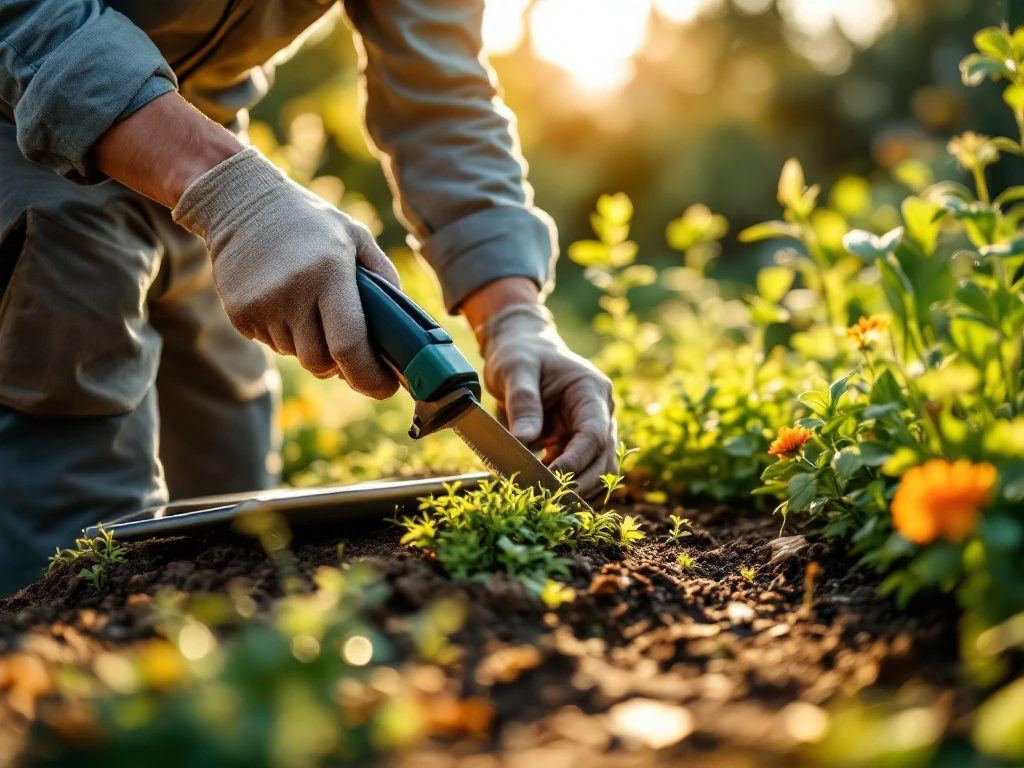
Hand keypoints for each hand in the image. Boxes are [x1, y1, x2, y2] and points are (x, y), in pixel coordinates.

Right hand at [172, 147, 400, 398]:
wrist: (242, 204)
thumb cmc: (310, 223)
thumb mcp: (356, 237)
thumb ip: (384, 278)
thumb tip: (403, 329)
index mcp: (328, 272)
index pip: (349, 345)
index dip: (370, 376)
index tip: (385, 387)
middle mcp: (293, 292)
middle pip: (322, 362)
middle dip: (341, 364)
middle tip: (348, 346)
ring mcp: (262, 306)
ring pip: (298, 356)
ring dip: (312, 345)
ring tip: (310, 306)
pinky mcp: (240, 315)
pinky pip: (274, 346)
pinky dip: (287, 335)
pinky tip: (285, 302)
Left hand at [474, 301, 616, 498]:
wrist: (521, 350)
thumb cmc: (520, 354)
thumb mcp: (515, 370)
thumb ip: (523, 403)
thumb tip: (524, 441)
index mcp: (591, 391)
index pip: (595, 433)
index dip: (578, 460)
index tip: (553, 479)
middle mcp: (599, 412)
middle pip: (603, 458)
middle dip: (580, 483)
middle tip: (548, 500)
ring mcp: (591, 430)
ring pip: (597, 471)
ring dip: (576, 490)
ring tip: (544, 501)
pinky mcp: (575, 444)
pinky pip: (578, 472)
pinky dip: (563, 486)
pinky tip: (540, 494)